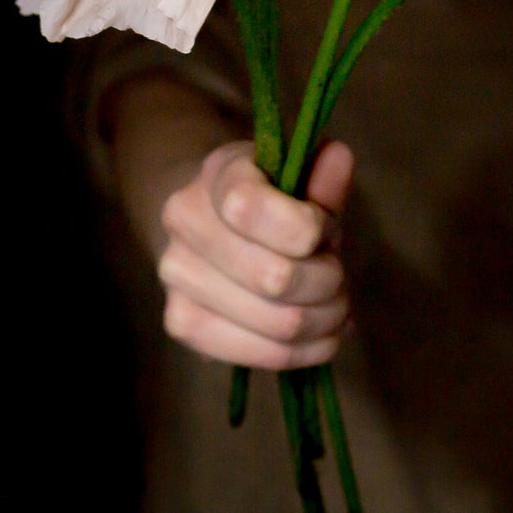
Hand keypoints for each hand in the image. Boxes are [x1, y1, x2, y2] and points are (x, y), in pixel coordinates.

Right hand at [156, 139, 352, 369]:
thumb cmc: (273, 203)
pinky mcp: (180, 323)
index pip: (253, 207)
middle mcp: (185, 222)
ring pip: (280, 323)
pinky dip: (307, 351)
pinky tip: (319, 335)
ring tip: (333, 307)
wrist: (214, 227)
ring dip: (324, 319)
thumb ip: (321, 177)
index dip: (309, 227)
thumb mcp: (301, 182)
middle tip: (337, 277)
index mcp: (218, 174)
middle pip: (277, 278)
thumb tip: (338, 156)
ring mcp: (175, 277)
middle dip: (327, 282)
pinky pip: (262, 355)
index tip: (321, 230)